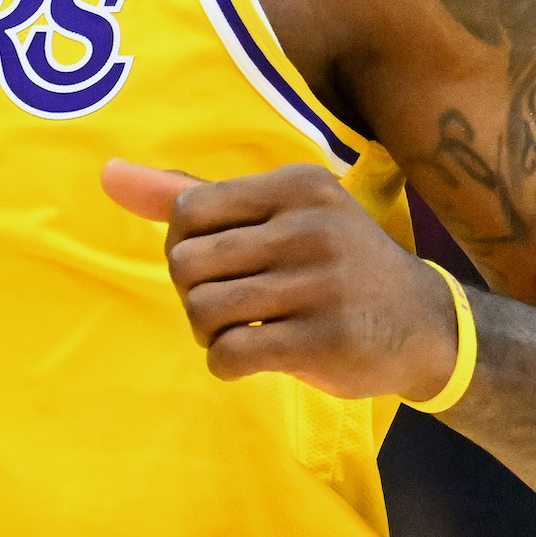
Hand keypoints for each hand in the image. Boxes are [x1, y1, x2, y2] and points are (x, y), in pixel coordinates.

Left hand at [100, 158, 463, 402]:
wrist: (427, 326)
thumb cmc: (335, 267)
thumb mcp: (280, 217)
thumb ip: (194, 197)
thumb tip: (108, 173)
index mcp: (296, 186)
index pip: (187, 213)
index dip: (184, 250)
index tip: (218, 268)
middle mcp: (310, 226)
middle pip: (187, 265)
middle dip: (193, 294)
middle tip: (227, 307)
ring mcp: (320, 283)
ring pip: (204, 311)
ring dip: (209, 333)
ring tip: (239, 332)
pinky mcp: (324, 339)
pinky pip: (230, 354)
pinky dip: (225, 363)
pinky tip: (251, 358)